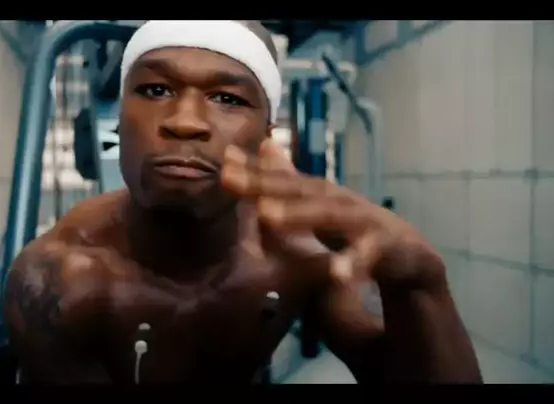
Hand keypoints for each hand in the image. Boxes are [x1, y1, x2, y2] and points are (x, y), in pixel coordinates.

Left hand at [221, 139, 445, 291]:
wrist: (419, 275)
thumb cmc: (361, 252)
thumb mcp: (319, 228)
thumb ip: (293, 199)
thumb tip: (267, 158)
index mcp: (330, 203)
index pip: (288, 184)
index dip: (256, 172)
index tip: (223, 161)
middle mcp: (350, 206)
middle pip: (304, 191)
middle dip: (266, 184)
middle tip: (230, 179)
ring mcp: (376, 226)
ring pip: (336, 216)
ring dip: (302, 215)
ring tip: (266, 216)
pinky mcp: (401, 253)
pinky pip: (374, 259)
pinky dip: (356, 265)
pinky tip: (336, 274)